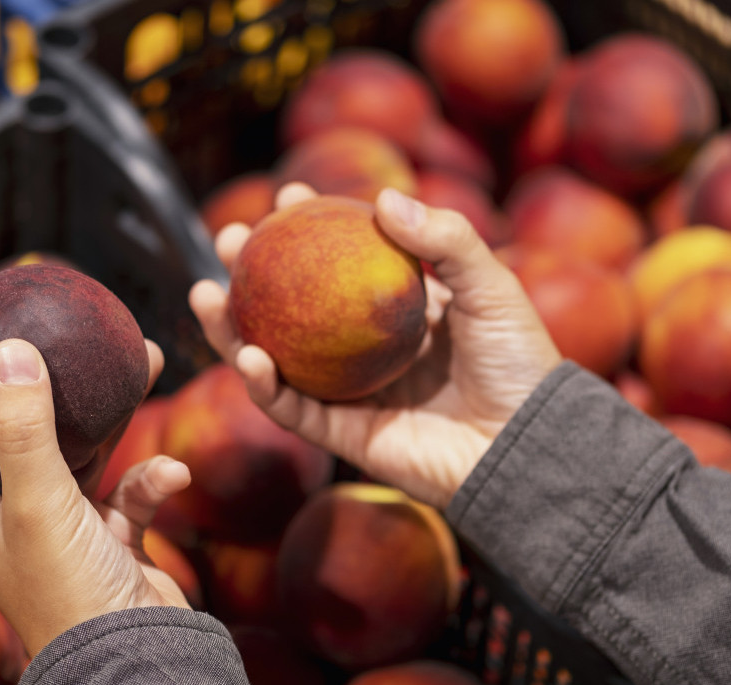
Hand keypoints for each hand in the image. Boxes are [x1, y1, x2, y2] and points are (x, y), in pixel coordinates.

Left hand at [0, 326, 192, 655]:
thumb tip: (8, 350)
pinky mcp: (110, 539)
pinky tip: (173, 474)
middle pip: (0, 434)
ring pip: (78, 451)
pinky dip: (152, 479)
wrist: (137, 664)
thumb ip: (21, 427)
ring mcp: (60, 527)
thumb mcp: (37, 503)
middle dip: (22, 380)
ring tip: (142, 359)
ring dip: (108, 412)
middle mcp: (6, 516)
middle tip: (33, 329)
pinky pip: (129, 491)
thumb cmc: (68, 596)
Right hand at [189, 184, 561, 509]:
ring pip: (275, 358)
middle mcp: (365, 349)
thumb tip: (383, 198)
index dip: (312, 227)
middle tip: (229, 239)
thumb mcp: (491, 286)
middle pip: (293, 307)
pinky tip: (247, 353)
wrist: (526, 444)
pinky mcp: (343, 435)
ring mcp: (350, 392)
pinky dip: (262, 385)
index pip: (343, 261)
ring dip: (232, 329)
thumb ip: (446, 239)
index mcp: (398, 309)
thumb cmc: (519, 362)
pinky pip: (291, 409)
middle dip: (252, 273)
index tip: (289, 194)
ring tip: (204, 293)